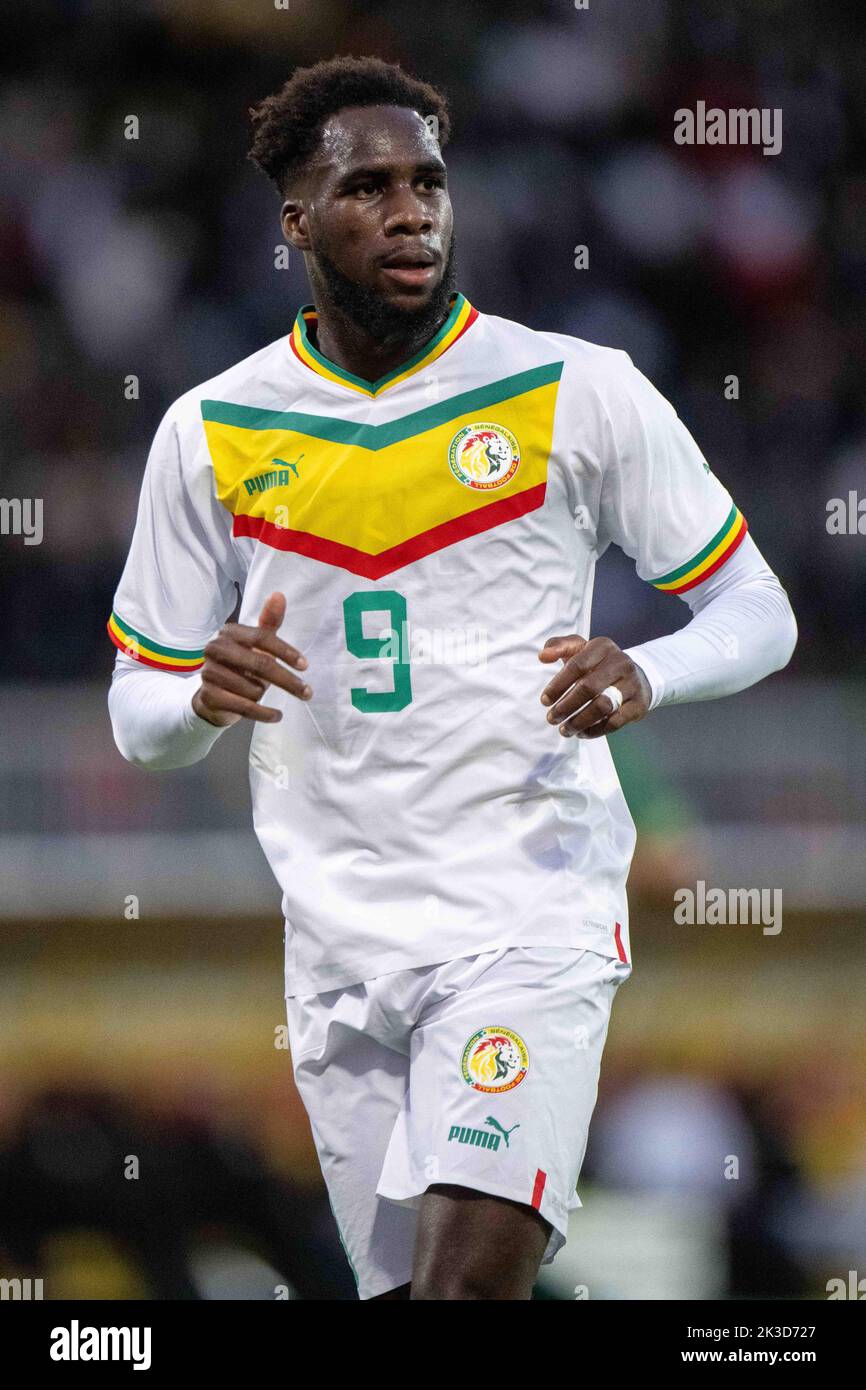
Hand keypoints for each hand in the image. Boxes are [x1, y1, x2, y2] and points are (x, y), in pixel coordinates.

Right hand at [192, 591, 310, 726]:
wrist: (213, 697)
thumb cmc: (241, 666)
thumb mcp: (256, 644)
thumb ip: (269, 621)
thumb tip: (279, 595)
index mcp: (229, 632)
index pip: (263, 637)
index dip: (286, 652)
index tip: (305, 666)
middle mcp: (215, 649)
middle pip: (261, 664)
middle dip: (288, 681)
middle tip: (307, 693)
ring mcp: (209, 673)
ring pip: (254, 689)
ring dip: (263, 695)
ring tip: (258, 693)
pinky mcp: (208, 696)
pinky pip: (245, 707)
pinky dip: (264, 714)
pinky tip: (276, 716)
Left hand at [538, 634, 650, 737]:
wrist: (636, 677)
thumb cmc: (598, 664)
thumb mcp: (581, 650)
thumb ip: (559, 646)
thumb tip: (543, 656)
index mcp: (603, 646)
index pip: (576, 666)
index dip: (558, 685)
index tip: (545, 701)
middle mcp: (621, 663)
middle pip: (588, 688)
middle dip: (566, 706)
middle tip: (551, 718)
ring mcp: (632, 684)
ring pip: (602, 706)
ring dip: (579, 721)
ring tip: (564, 729)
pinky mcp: (639, 704)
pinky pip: (614, 722)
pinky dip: (594, 730)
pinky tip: (581, 733)